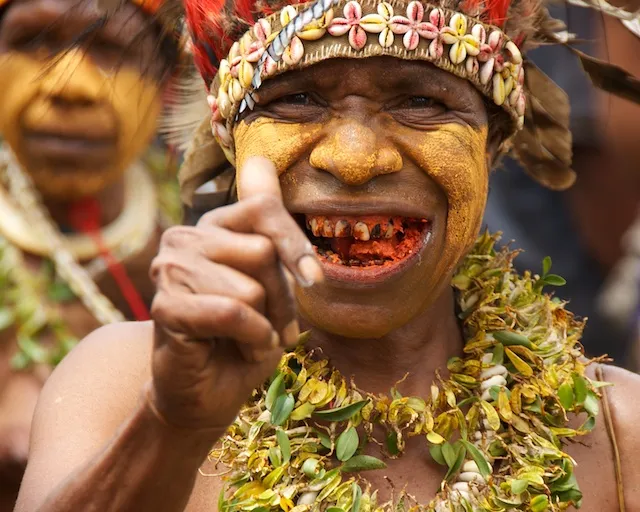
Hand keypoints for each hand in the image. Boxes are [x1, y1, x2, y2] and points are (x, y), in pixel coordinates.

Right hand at [148, 157, 322, 432]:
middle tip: (269, 323)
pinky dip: (253, 339)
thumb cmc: (246, 333)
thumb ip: (264, 217)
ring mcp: (170, 269)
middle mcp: (185, 237)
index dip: (297, 247)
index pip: (264, 209)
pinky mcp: (165, 306)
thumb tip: (261, 158)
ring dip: (266, 325)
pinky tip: (239, 348)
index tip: (314, 281)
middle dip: (281, 299)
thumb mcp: (268, 276)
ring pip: (251, 288)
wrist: (210, 391)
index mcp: (213, 226)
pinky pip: (234, 313)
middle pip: (264, 252)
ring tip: (249, 338)